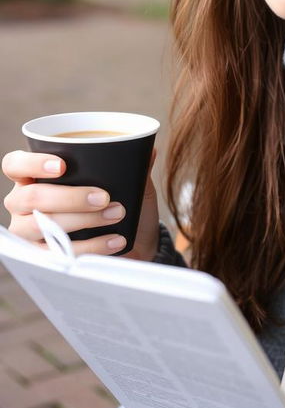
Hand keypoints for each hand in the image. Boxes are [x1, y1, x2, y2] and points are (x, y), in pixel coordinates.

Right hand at [2, 148, 159, 260]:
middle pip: (32, 197)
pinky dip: (91, 246)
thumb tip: (147, 149)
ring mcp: (28, 231)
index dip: (32, 163)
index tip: (63, 166)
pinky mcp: (41, 257)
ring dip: (83, 220)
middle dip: (70, 197)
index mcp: (33, 176)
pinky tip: (115, 240)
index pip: (14, 164)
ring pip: (44, 225)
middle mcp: (22, 203)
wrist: (133, 241)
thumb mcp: (127, 182)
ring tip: (117, 214)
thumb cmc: (118, 201)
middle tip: (103, 197)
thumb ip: (132, 165)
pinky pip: (58, 253)